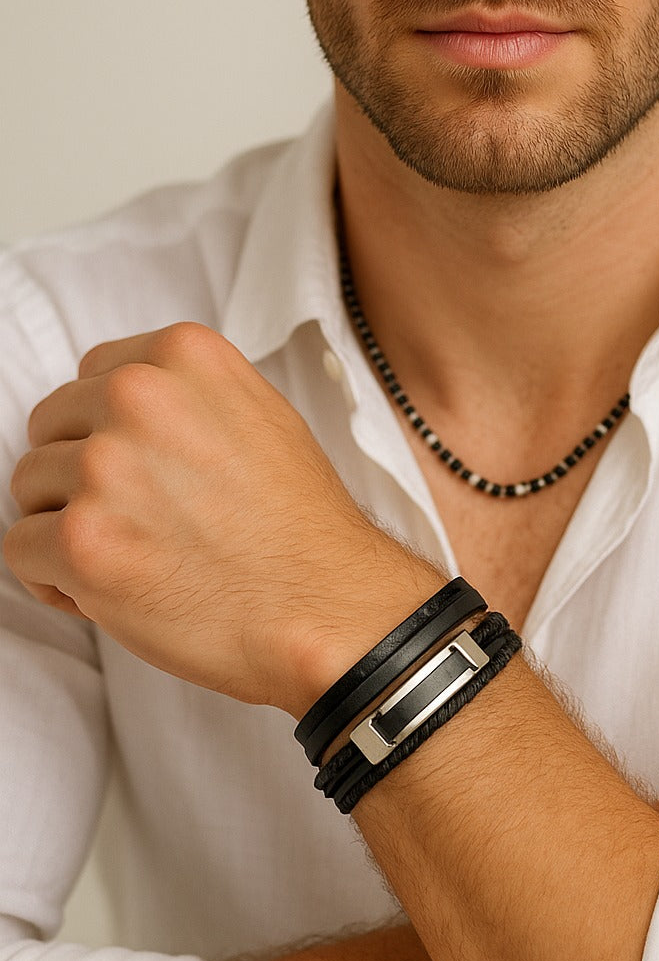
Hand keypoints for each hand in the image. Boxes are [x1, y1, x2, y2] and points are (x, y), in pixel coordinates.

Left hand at [5, 323, 441, 714]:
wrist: (325, 606)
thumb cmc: (299, 526)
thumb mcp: (261, 414)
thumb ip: (187, 395)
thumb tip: (122, 405)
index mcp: (183, 354)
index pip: (93, 375)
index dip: (110, 429)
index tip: (142, 468)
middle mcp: (138, 396)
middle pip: (52, 426)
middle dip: (80, 474)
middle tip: (140, 517)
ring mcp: (105, 467)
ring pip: (29, 486)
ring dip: (67, 524)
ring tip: (134, 553)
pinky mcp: (80, 540)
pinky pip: (20, 547)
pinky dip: (54, 578)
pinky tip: (111, 589)